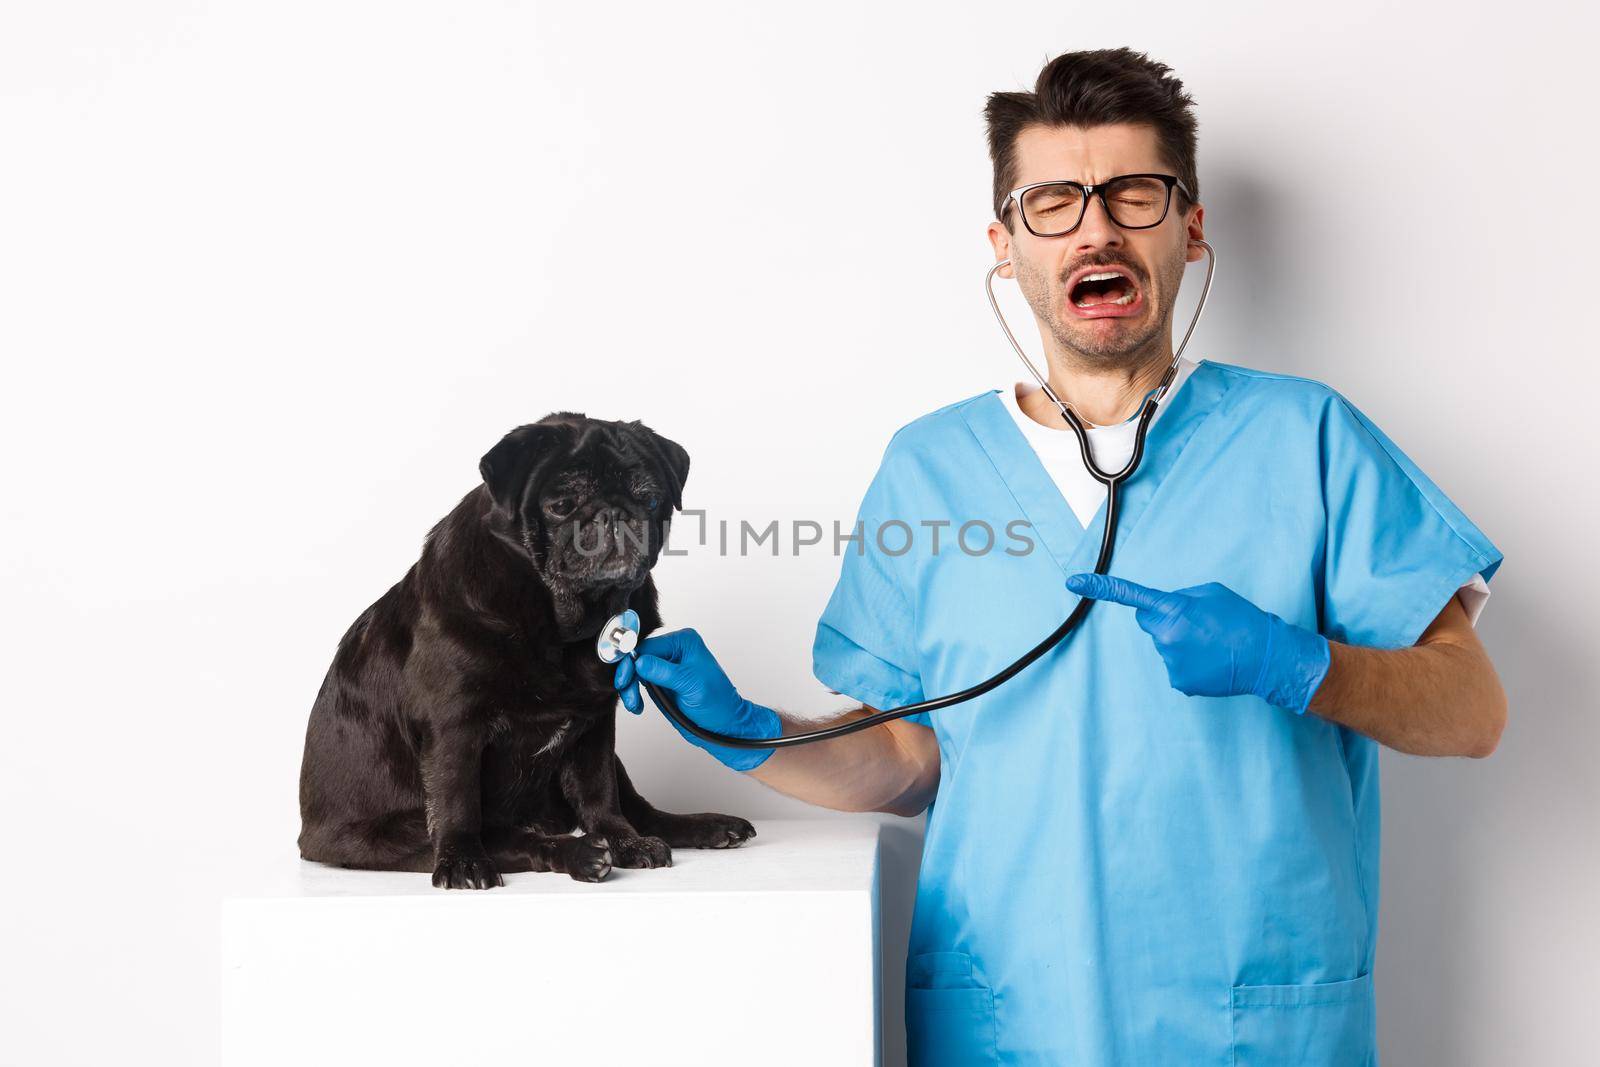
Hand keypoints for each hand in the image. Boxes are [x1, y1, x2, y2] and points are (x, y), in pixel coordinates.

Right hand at [612, 628, 779, 770]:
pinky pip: (639, 682)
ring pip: (635, 671)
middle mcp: (673, 651)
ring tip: (635, 705)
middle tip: (630, 697)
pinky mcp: (661, 682)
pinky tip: (638, 705)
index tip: (625, 680)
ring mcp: (666, 667)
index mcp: (683, 642)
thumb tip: (639, 661)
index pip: (647, 646)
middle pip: (637, 657)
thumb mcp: (690, 684)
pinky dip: (634, 693)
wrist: (723, 725)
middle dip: (629, 677)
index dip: (631, 662)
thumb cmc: (718, 703)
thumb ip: (663, 672)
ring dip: (630, 688)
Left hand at [1065, 573, 1330, 712]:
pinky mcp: (1178, 682)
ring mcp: (1170, 662)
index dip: (1099, 587)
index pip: (1130, 595)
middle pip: (1150, 622)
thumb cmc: (1241, 619)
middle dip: (1165, 620)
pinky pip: (1175, 665)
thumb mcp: (1211, 593)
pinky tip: (1211, 661)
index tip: (1072, 582)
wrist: (1266, 657)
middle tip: (1199, 625)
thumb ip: (1180, 598)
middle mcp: (1166, 636)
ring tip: (1212, 644)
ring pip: (1165, 645)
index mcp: (1174, 609)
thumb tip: (1166, 610)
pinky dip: (1189, 663)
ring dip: (1182, 642)